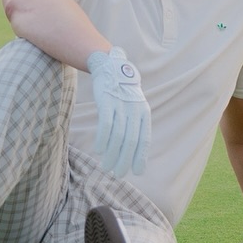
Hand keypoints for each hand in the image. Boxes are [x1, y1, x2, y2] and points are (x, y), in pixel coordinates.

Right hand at [87, 46, 150, 176]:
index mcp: (144, 113)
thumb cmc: (123, 96)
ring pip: (118, 135)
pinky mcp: (106, 100)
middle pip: (131, 140)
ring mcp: (120, 104)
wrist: (111, 68)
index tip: (136, 172)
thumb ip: (135, 128)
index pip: (145, 139)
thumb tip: (132, 156)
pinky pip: (105, 124)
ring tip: (106, 167)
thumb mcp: (135, 108)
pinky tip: (98, 150)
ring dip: (111, 154)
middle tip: (118, 174)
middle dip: (125, 160)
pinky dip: (102, 139)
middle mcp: (134, 109)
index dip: (141, 157)